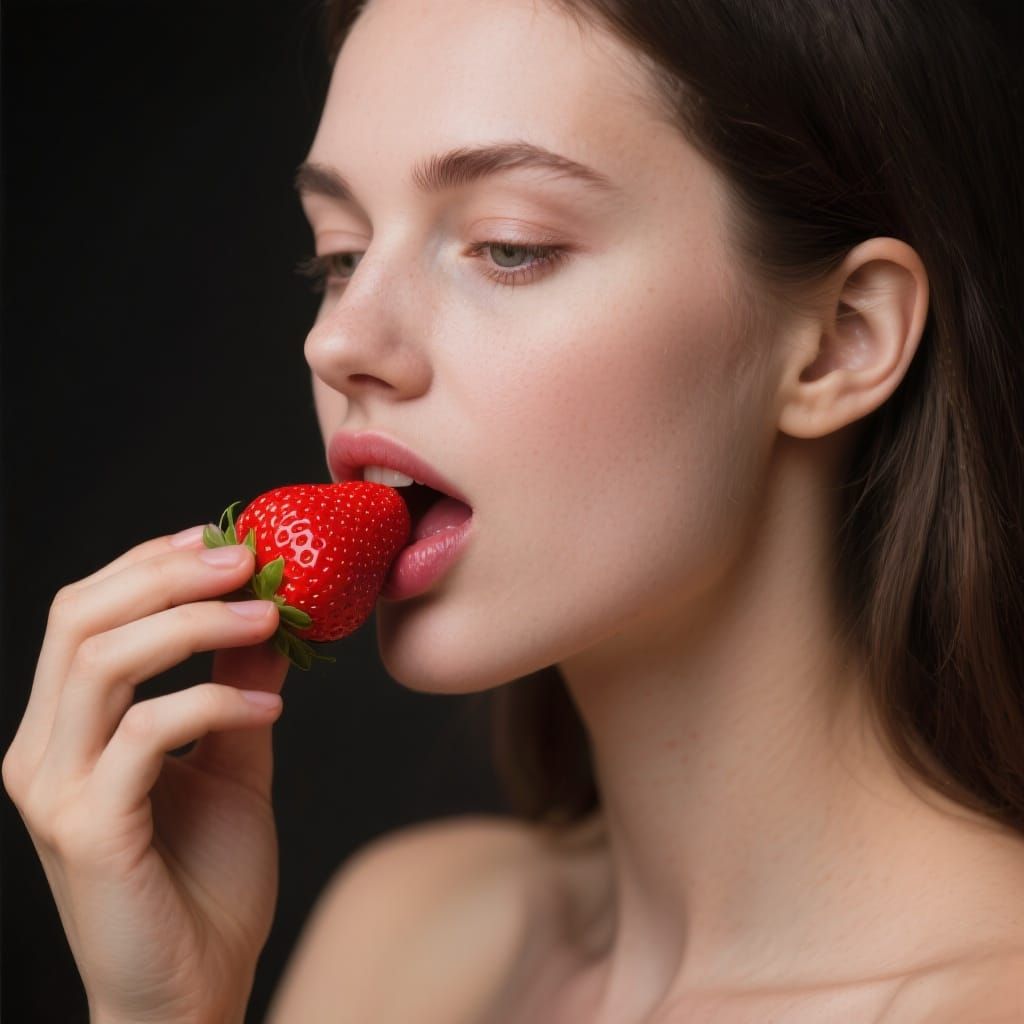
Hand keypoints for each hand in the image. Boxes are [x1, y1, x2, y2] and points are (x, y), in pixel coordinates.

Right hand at [2, 526, 289, 1023]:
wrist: (193, 994)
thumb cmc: (205, 883)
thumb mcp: (231, 763)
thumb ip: (238, 691)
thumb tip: (267, 619)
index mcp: (67, 730)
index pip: (84, 614)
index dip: (147, 563)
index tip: (220, 537)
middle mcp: (42, 752)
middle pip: (79, 620)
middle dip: (165, 573)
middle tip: (245, 558)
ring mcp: (55, 791)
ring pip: (100, 663)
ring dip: (192, 624)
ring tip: (268, 616)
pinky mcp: (87, 831)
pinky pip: (145, 736)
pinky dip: (212, 705)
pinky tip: (269, 712)